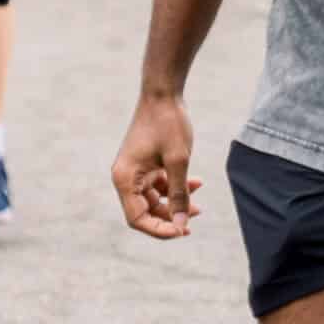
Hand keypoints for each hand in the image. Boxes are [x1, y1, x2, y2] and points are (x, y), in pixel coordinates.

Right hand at [111, 93, 204, 239]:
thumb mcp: (178, 161)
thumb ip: (179, 195)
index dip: (160, 229)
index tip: (183, 230)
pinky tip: (197, 183)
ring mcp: (135, 170)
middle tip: (194, 219)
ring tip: (198, 205)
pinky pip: (159, 185)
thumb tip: (182, 226)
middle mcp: (125, 177)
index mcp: (125, 178)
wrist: (164, 92)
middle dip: (170, 217)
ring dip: (176, 203)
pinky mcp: (145, 164)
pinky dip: (175, 187)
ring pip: (154, 200)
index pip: (137, 218)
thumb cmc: (168, 123)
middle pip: (145, 212)